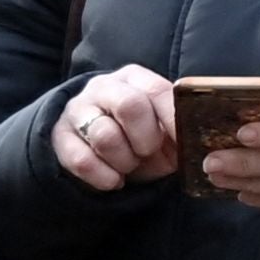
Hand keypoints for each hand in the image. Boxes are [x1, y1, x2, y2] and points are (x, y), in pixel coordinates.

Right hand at [48, 65, 177, 191]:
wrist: (92, 146)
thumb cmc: (136, 136)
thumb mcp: (160, 129)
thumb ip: (178, 129)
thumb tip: (200, 142)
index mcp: (135, 79)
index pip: (158, 91)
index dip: (173, 119)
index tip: (184, 143)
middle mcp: (104, 87)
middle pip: (129, 106)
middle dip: (145, 139)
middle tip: (148, 152)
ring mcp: (78, 109)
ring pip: (105, 136)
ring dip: (124, 161)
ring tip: (128, 165)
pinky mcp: (59, 135)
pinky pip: (82, 160)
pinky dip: (104, 177)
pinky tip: (114, 180)